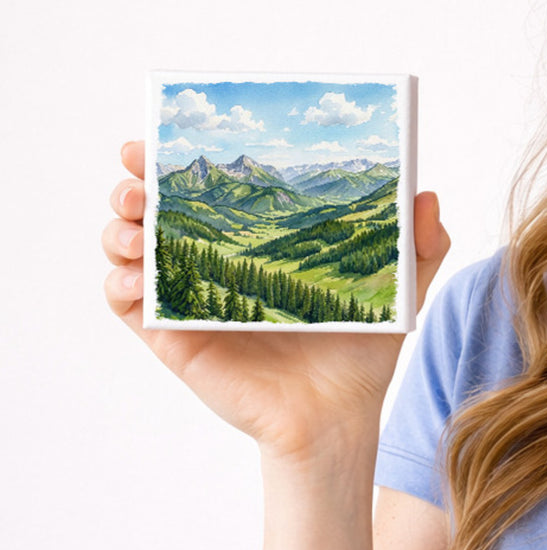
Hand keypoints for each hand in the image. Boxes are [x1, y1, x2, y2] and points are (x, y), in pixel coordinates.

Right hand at [103, 141, 449, 462]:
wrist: (340, 416)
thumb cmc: (362, 351)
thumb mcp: (399, 290)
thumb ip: (420, 244)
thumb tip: (425, 194)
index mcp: (256, 244)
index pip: (210, 189)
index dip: (178, 160)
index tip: (162, 133)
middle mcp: (216, 265)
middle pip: (155, 212)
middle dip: (135, 185)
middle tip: (138, 176)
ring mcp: (190, 301)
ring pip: (130, 253)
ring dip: (118, 230)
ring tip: (135, 226)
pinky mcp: (176, 340)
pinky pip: (130, 308)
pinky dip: (119, 286)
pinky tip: (134, 278)